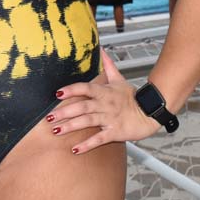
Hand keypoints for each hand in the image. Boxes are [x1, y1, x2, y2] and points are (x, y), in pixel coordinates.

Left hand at [48, 51, 163, 154]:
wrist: (150, 112)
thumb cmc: (132, 97)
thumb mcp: (119, 79)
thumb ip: (108, 65)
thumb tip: (101, 49)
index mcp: (104, 91)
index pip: (85, 88)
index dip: (71, 90)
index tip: (57, 93)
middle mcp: (105, 104)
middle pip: (82, 106)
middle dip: (65, 112)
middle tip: (49, 118)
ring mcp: (110, 118)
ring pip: (88, 121)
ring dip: (71, 126)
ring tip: (56, 132)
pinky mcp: (116, 131)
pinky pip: (100, 138)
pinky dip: (88, 144)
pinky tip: (76, 149)